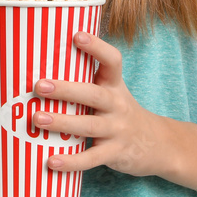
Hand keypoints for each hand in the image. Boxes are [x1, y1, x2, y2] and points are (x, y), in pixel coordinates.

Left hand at [33, 31, 170, 176]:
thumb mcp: (112, 92)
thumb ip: (87, 81)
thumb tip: (42, 65)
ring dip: (62, 122)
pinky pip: (91, 158)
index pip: (112, 61)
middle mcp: (117, 104)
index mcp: (114, 85)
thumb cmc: (121, 112)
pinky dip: (71, 161)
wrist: (158, 144)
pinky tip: (52, 161)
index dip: (96, 47)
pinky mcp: (115, 153)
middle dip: (66, 90)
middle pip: (93, 94)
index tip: (76, 35)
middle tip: (39, 86)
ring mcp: (117, 130)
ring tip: (37, 118)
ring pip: (88, 126)